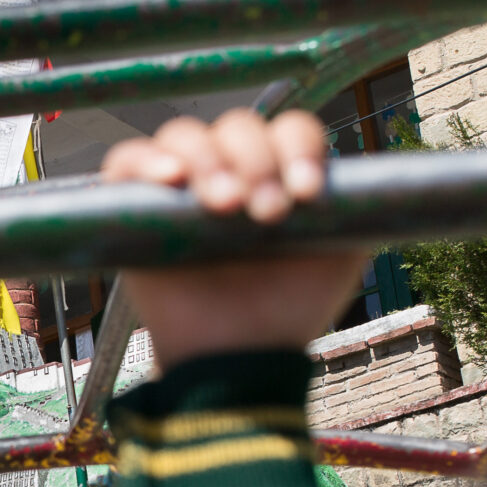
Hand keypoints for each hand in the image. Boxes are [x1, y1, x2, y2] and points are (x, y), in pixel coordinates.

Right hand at [100, 109, 370, 369]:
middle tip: (264, 214)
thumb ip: (358, 209)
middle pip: (237, 126)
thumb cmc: (289, 311)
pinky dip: (145, 161)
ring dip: (208, 161)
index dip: (298, 147)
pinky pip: (126, 160)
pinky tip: (170, 181)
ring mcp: (180, 187)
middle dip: (255, 162)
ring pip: (184, 135)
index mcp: (278, 173)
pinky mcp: (133, 206)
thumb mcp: (342, 256)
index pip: (288, 128)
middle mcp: (230, 170)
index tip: (305, 193)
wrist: (238, 360)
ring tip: (222, 206)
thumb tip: (361, 172)